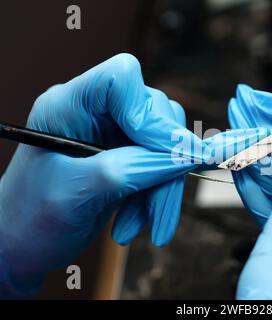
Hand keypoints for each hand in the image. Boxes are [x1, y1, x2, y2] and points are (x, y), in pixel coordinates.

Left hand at [0, 53, 201, 296]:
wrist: (22, 247)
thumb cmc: (31, 219)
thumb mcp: (81, 192)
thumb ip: (135, 168)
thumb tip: (190, 155)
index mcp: (68, 105)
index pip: (121, 79)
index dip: (149, 113)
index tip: (166, 155)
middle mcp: (94, 112)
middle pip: (154, 115)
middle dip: (161, 169)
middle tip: (154, 213)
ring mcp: (112, 133)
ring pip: (166, 144)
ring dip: (159, 190)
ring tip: (132, 229)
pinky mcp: (125, 155)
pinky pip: (161, 166)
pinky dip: (155, 198)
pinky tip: (134, 224)